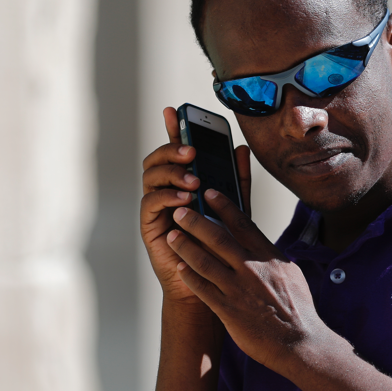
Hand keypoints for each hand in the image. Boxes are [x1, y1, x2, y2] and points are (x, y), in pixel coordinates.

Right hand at [140, 107, 252, 305]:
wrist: (209, 280)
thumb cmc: (219, 242)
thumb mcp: (235, 207)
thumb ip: (238, 180)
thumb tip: (241, 149)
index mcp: (184, 180)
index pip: (175, 149)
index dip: (172, 129)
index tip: (173, 111)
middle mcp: (166, 188)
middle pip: (157, 158)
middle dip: (172, 149)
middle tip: (192, 152)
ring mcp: (155, 205)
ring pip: (151, 176)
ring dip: (171, 173)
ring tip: (194, 180)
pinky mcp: (150, 223)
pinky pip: (150, 202)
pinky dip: (167, 196)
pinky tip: (185, 198)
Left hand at [166, 188, 326, 370]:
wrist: (299, 343)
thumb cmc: (297, 308)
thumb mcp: (290, 273)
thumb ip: (270, 255)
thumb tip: (257, 240)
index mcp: (268, 256)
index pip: (242, 224)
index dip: (223, 206)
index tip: (208, 193)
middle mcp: (252, 268)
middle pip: (218, 238)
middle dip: (195, 221)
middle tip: (179, 211)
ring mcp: (238, 289)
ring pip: (204, 262)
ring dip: (185, 247)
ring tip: (171, 236)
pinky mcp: (228, 310)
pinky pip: (203, 289)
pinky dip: (189, 277)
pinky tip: (179, 268)